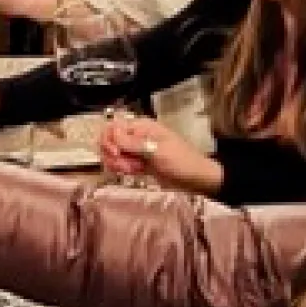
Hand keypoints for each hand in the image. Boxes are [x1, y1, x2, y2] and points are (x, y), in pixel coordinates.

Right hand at [98, 115, 222, 193]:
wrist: (196, 179)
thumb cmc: (181, 161)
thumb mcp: (158, 151)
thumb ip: (133, 143)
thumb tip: (113, 133)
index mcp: (142, 127)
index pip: (113, 127)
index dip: (109, 140)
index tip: (116, 153)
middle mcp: (136, 137)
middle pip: (110, 141)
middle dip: (113, 155)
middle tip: (125, 165)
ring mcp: (136, 151)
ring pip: (113, 154)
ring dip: (118, 164)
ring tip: (132, 170)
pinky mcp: (138, 163)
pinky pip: (121, 164)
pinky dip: (123, 169)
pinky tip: (133, 172)